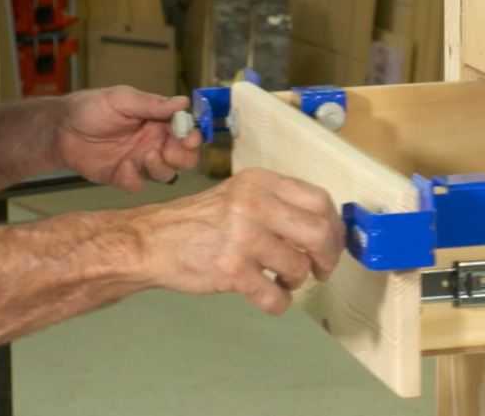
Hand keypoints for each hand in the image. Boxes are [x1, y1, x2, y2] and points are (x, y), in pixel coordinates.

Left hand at [52, 86, 200, 191]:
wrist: (60, 129)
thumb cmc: (91, 107)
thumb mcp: (122, 99)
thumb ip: (152, 104)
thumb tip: (183, 102)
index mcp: (158, 121)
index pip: (187, 131)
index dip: (193, 135)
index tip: (188, 136)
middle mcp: (153, 142)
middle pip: (184, 157)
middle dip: (184, 156)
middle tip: (169, 150)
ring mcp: (138, 161)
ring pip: (166, 174)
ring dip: (162, 167)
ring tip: (146, 156)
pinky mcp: (122, 176)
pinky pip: (138, 184)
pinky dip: (134, 178)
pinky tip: (121, 166)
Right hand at [133, 168, 345, 314]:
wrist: (151, 241)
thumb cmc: (198, 221)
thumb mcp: (239, 193)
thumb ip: (277, 203)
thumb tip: (323, 227)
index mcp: (260, 182)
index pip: (319, 200)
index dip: (334, 226)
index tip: (333, 242)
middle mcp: (254, 204)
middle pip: (319, 232)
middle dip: (328, 257)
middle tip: (321, 269)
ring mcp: (244, 237)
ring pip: (299, 267)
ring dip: (297, 280)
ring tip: (281, 279)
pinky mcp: (232, 271)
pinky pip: (276, 297)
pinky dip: (280, 303)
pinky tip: (270, 295)